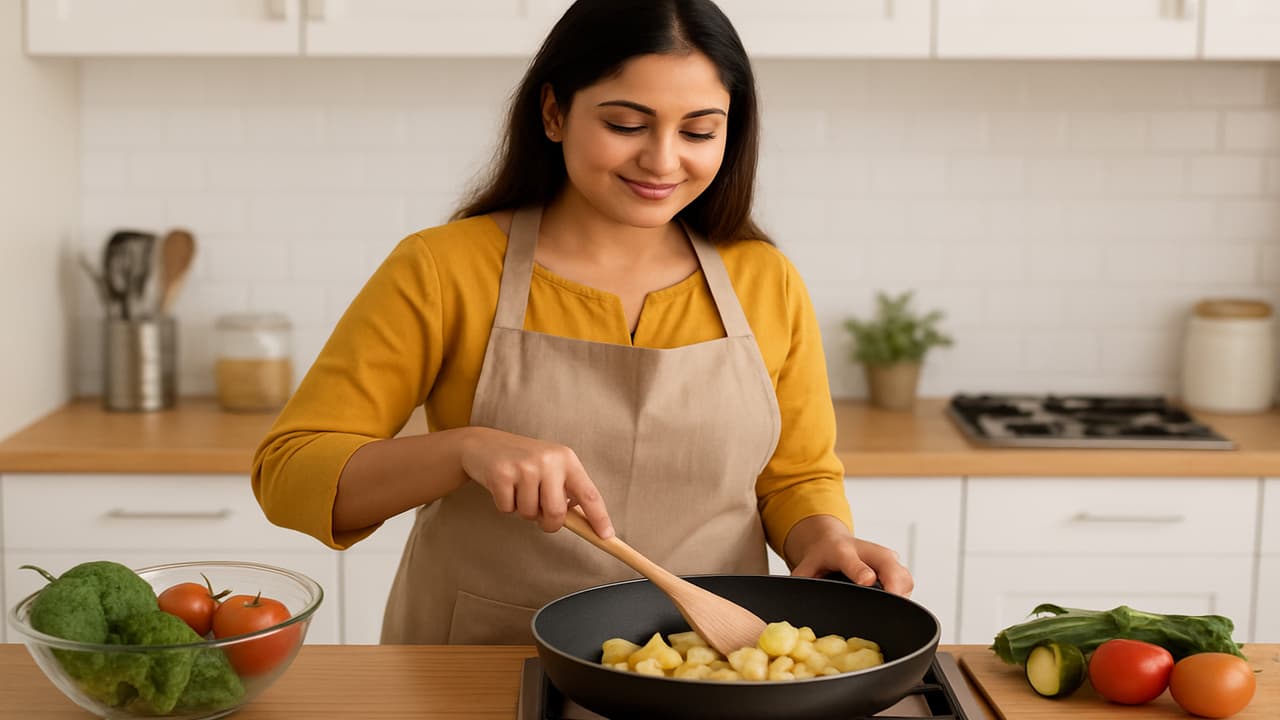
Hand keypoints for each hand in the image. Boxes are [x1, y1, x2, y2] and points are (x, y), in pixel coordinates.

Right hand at [459, 427, 614, 537]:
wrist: (483, 444)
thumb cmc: (522, 461)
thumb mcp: (550, 467)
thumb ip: (566, 490)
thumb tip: (584, 521)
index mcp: (566, 459)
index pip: (589, 493)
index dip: (599, 517)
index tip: (606, 536)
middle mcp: (548, 460)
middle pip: (556, 512)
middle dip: (548, 523)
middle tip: (539, 515)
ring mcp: (524, 466)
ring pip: (530, 514)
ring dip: (523, 511)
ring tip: (518, 491)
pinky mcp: (501, 473)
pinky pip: (508, 509)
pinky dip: (505, 506)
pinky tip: (503, 487)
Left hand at [784, 515, 913, 596]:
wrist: (831, 539)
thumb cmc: (821, 557)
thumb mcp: (805, 567)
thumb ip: (801, 582)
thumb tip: (793, 601)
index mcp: (840, 551)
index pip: (851, 560)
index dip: (860, 571)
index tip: (866, 580)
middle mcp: (865, 550)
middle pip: (887, 563)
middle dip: (894, 584)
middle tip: (895, 604)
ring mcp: (883, 555)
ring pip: (902, 573)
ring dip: (902, 591)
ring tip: (896, 608)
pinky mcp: (894, 564)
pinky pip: (907, 580)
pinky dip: (905, 593)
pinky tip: (898, 603)